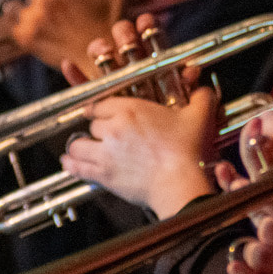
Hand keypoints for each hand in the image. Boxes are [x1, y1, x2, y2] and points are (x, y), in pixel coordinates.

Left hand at [60, 71, 220, 218]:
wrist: (180, 184)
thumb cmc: (189, 152)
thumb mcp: (199, 117)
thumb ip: (201, 98)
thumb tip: (204, 90)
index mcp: (131, 109)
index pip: (101, 103)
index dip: (100, 109)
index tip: (100, 113)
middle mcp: (113, 128)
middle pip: (92, 124)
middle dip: (97, 130)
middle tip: (104, 136)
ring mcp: (106, 152)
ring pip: (78, 144)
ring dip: (79, 146)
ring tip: (81, 148)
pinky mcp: (104, 175)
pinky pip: (77, 167)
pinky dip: (71, 164)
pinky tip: (69, 162)